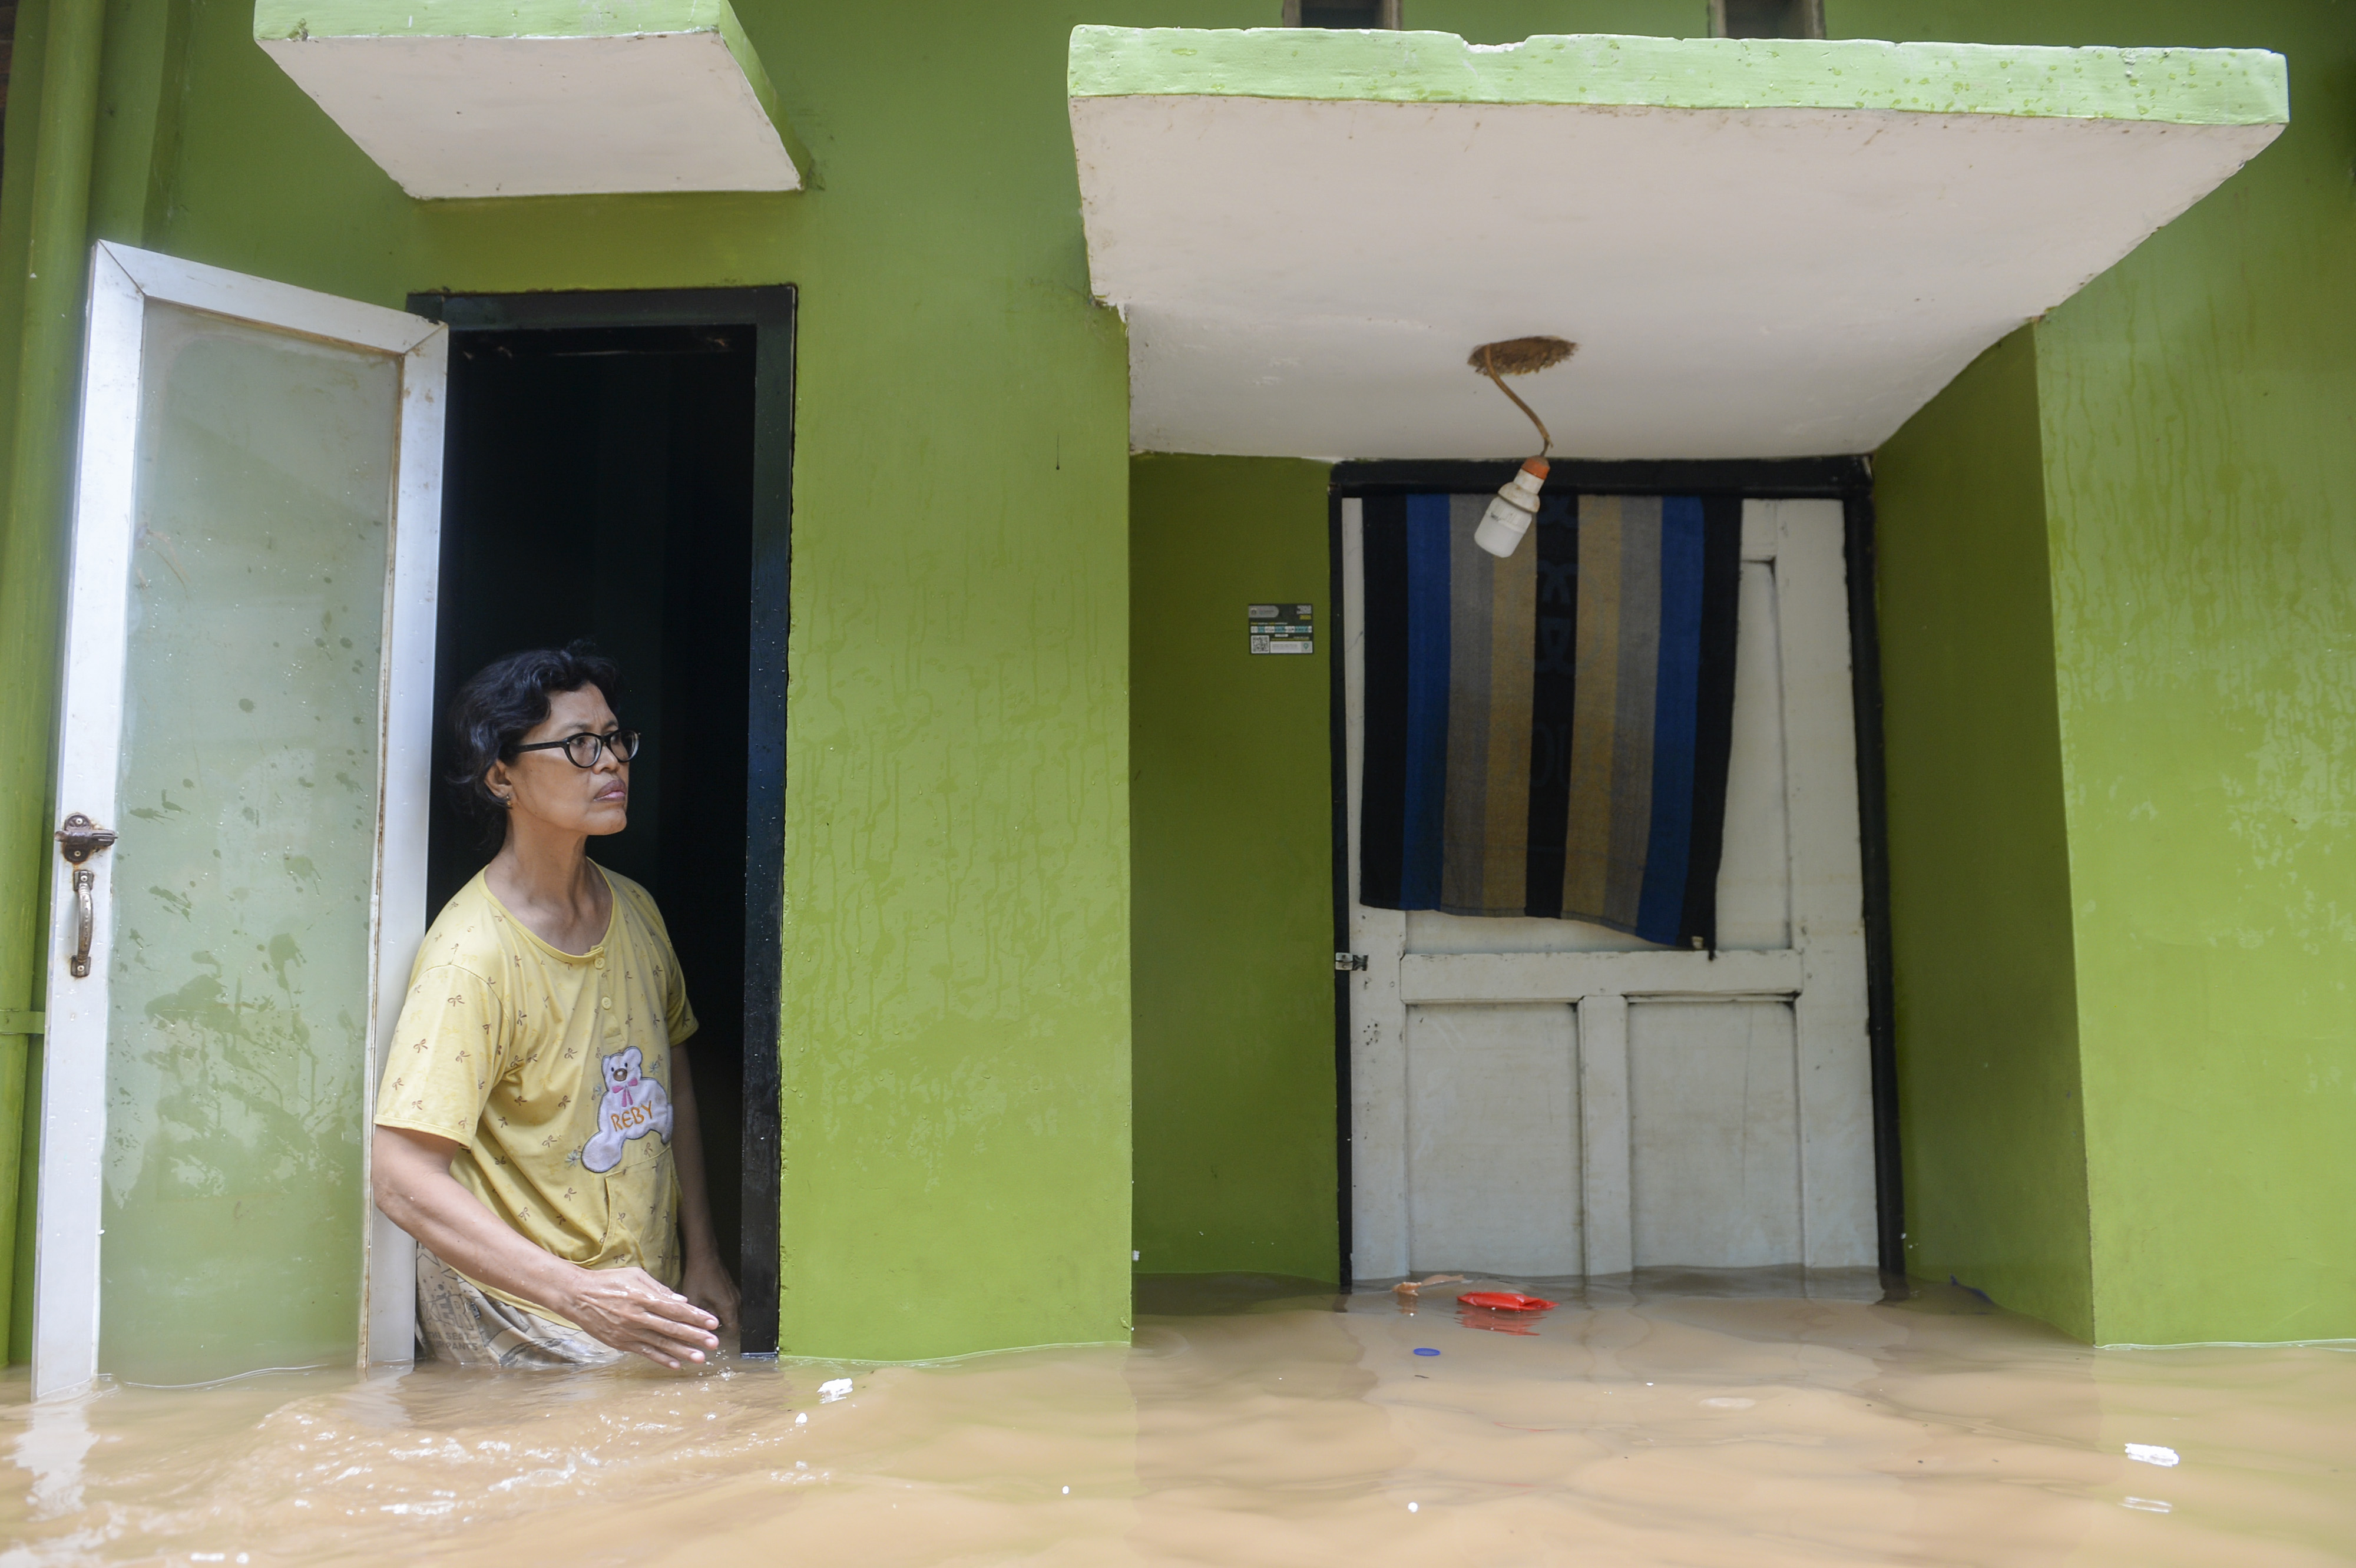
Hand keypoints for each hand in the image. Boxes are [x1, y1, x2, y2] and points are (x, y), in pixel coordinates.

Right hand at [560, 1266, 720, 1367]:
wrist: (578, 1297)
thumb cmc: (609, 1282)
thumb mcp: (635, 1276)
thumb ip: (660, 1289)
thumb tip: (682, 1302)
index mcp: (643, 1297)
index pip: (675, 1310)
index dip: (696, 1317)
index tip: (713, 1322)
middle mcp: (638, 1317)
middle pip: (671, 1329)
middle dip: (695, 1336)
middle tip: (714, 1343)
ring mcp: (629, 1332)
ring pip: (660, 1344)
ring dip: (682, 1352)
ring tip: (700, 1358)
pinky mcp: (620, 1343)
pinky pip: (645, 1353)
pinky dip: (661, 1359)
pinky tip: (675, 1364)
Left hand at [682, 1249, 741, 1334]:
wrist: (704, 1255)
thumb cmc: (698, 1277)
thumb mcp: (693, 1300)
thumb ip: (695, 1318)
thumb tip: (692, 1332)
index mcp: (729, 1307)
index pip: (733, 1330)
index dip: (723, 1336)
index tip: (710, 1337)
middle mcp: (737, 1301)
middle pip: (735, 1322)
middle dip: (723, 1328)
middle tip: (708, 1329)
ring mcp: (736, 1293)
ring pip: (733, 1313)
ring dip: (723, 1318)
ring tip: (707, 1319)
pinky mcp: (732, 1288)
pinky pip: (732, 1304)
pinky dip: (723, 1309)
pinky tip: (709, 1307)